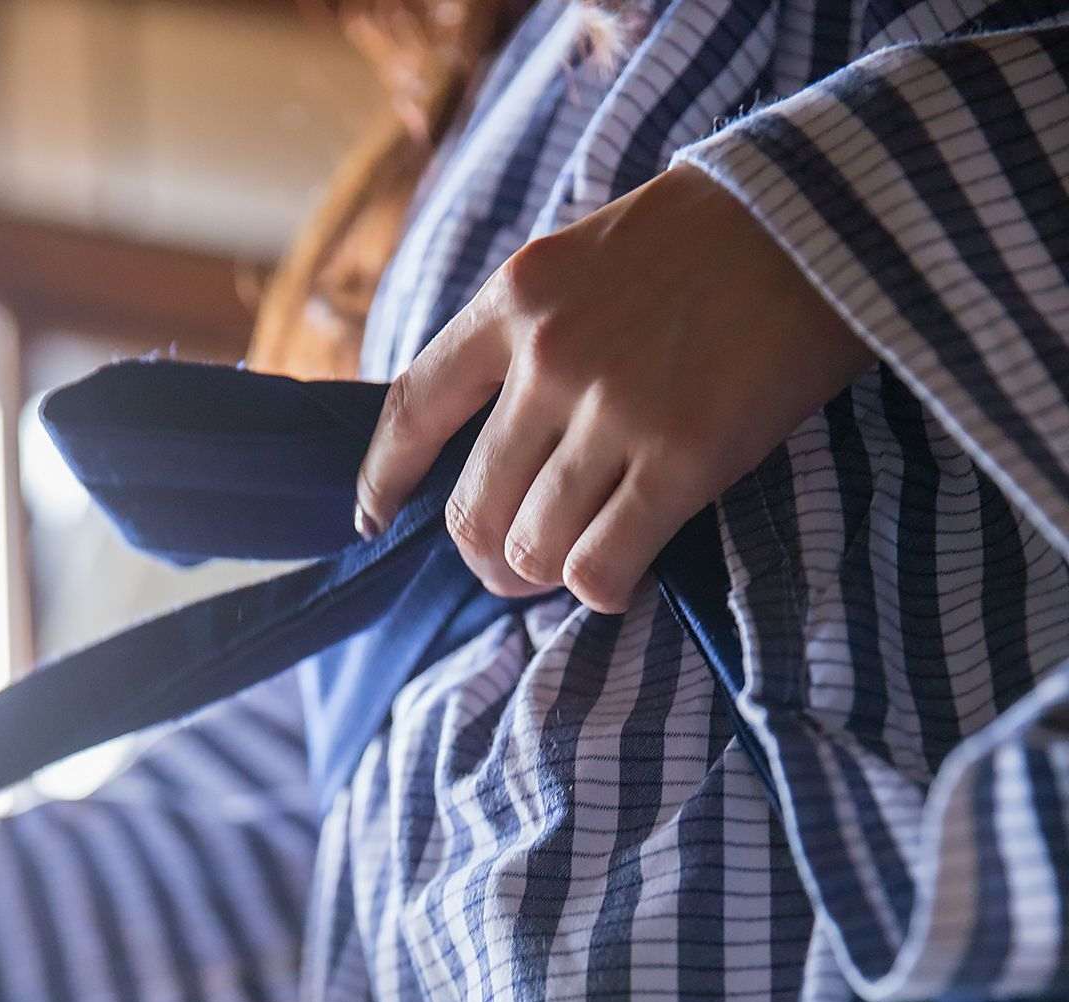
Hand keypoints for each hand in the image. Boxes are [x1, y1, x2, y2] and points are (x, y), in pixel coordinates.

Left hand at [355, 164, 875, 613]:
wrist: (819, 221)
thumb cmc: (707, 244)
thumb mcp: (585, 258)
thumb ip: (529, 336)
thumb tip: (494, 440)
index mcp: (514, 301)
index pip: (412, 410)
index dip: (383, 482)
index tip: (372, 520)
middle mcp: (549, 359)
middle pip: (471, 509)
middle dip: (484, 558)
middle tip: (512, 568)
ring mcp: (613, 412)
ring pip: (531, 548)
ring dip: (545, 576)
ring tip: (576, 565)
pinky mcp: (681, 460)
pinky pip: (600, 567)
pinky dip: (601, 589)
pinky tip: (621, 577)